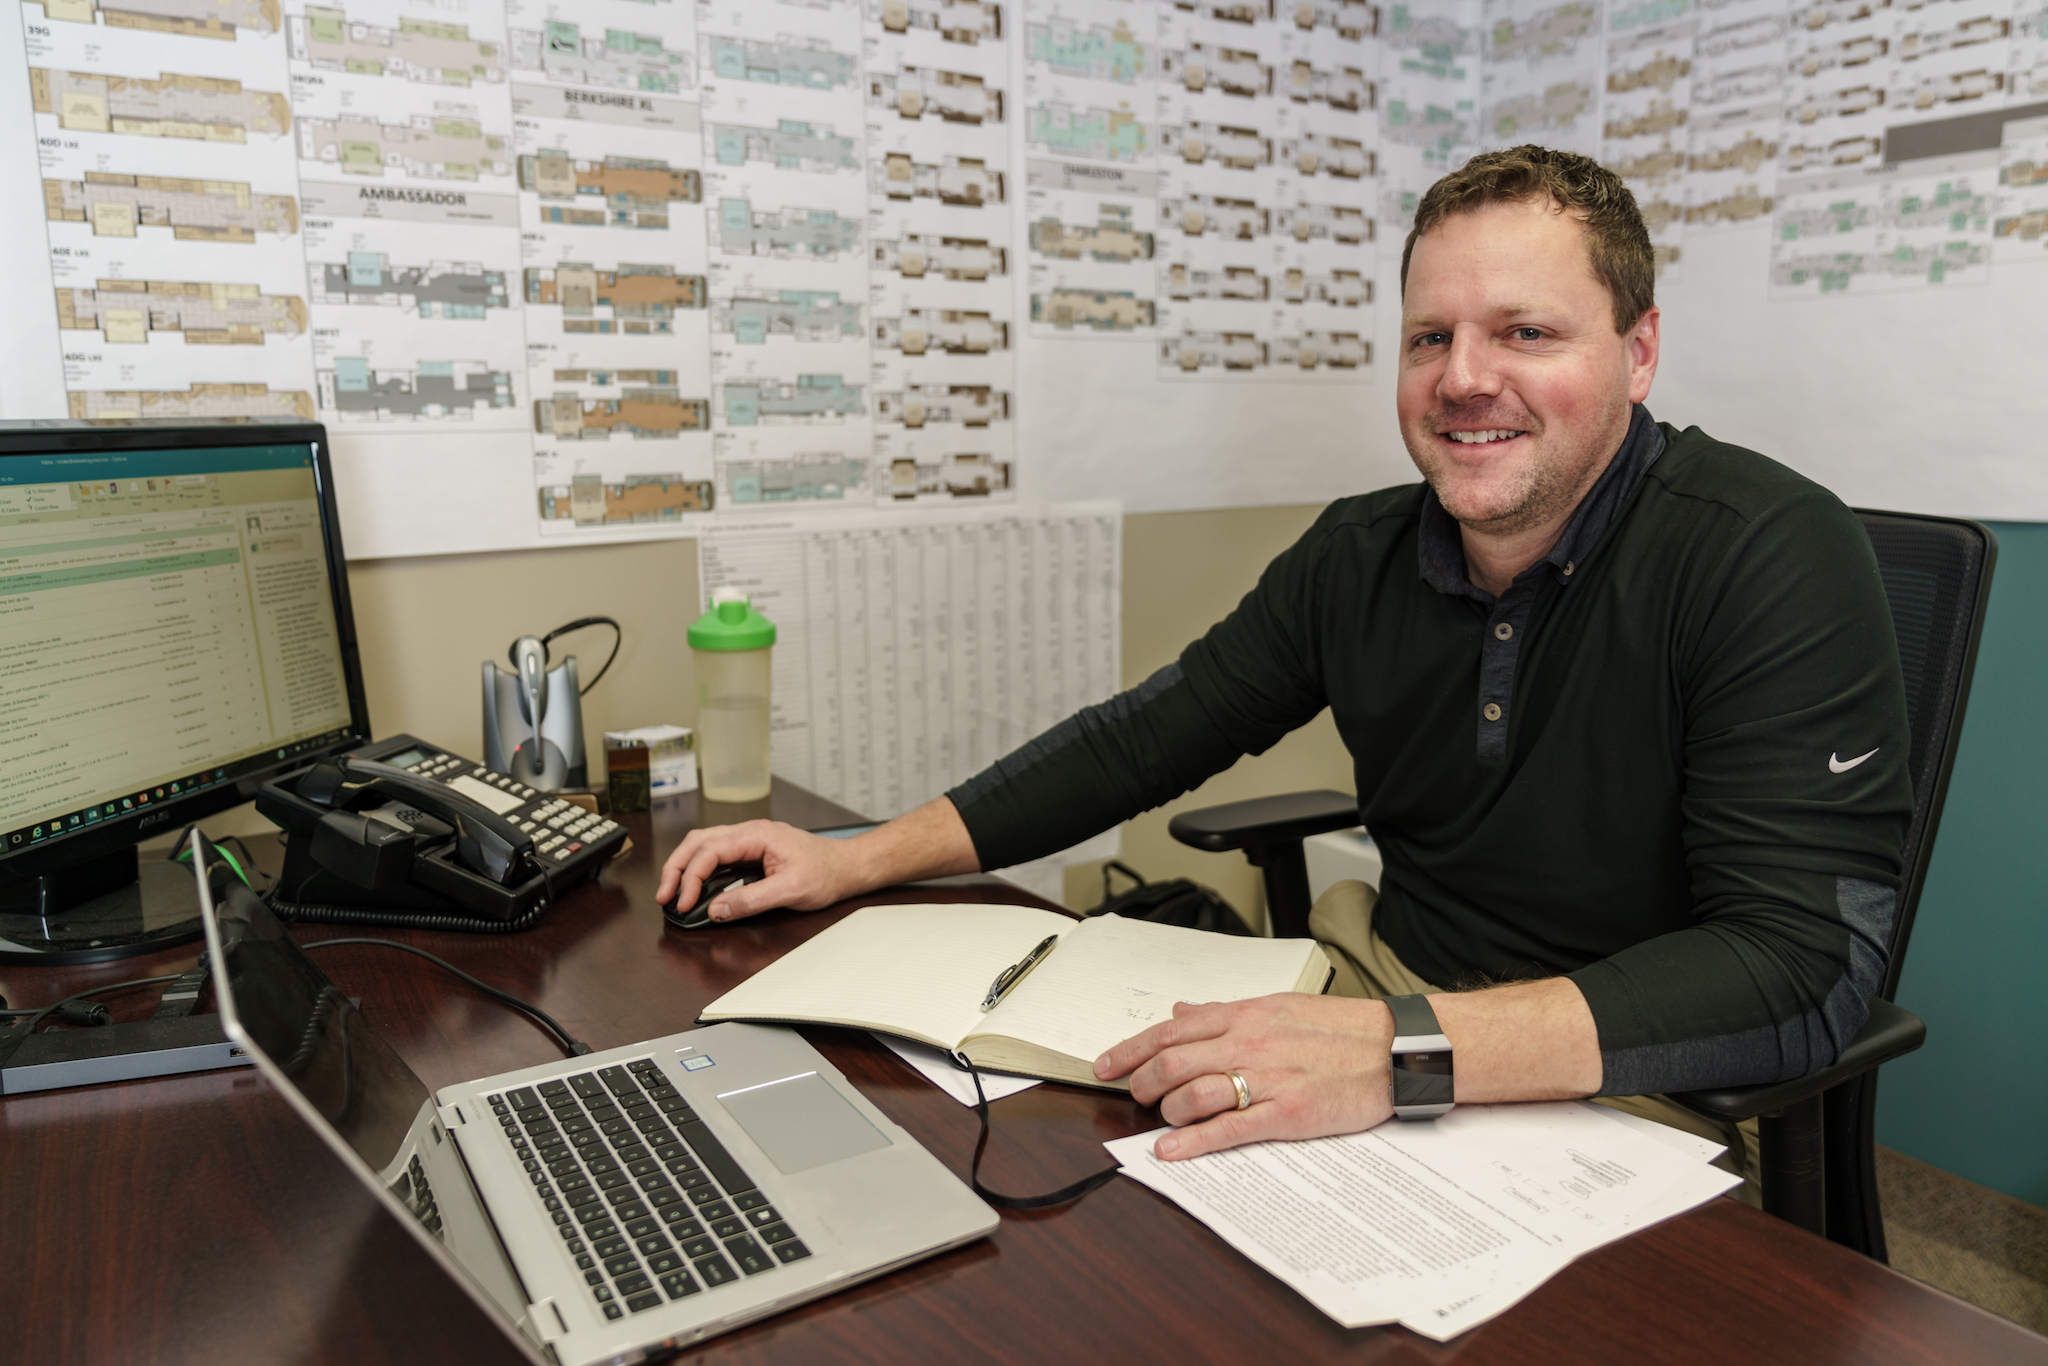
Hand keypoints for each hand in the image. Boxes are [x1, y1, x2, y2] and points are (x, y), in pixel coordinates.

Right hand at [656, 820, 855, 922]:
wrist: (847, 867)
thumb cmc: (826, 873)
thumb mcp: (790, 891)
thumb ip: (752, 900)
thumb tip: (717, 910)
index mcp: (757, 835)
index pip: (710, 851)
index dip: (691, 878)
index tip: (684, 903)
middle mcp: (749, 832)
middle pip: (698, 842)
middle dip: (676, 868)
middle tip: (664, 896)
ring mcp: (749, 839)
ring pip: (703, 844)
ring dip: (684, 866)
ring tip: (672, 891)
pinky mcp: (752, 850)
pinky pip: (717, 853)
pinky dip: (699, 867)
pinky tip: (694, 884)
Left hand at [1093, 994, 1397, 1160]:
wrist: (1395, 1048)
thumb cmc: (1341, 1028)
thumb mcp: (1277, 1006)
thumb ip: (1224, 1013)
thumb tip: (1182, 1012)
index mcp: (1245, 1014)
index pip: (1171, 1029)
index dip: (1130, 1048)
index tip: (1105, 1064)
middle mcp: (1249, 1042)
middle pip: (1174, 1061)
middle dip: (1143, 1081)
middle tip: (1134, 1095)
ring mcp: (1267, 1078)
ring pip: (1194, 1093)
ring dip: (1167, 1110)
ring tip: (1160, 1119)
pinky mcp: (1287, 1113)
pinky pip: (1230, 1129)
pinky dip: (1194, 1142)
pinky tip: (1172, 1151)